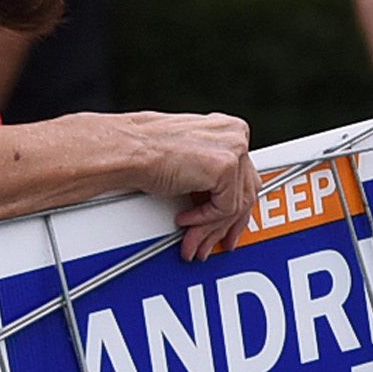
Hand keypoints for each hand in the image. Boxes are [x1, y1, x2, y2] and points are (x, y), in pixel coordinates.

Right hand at [115, 111, 256, 256]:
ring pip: (237, 205)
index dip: (236, 206)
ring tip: (192, 240)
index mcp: (228, 129)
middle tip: (215, 242)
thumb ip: (207, 171)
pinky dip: (205, 220)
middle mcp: (235, 135)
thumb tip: (212, 198)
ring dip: (212, 229)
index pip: (245, 176)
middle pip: (246, 191)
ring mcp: (234, 149)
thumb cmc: (142, 150)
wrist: (126, 150)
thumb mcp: (186, 157)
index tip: (226, 224)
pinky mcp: (226, 166)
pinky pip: (226, 208)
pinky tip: (185, 219)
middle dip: (228, 224)